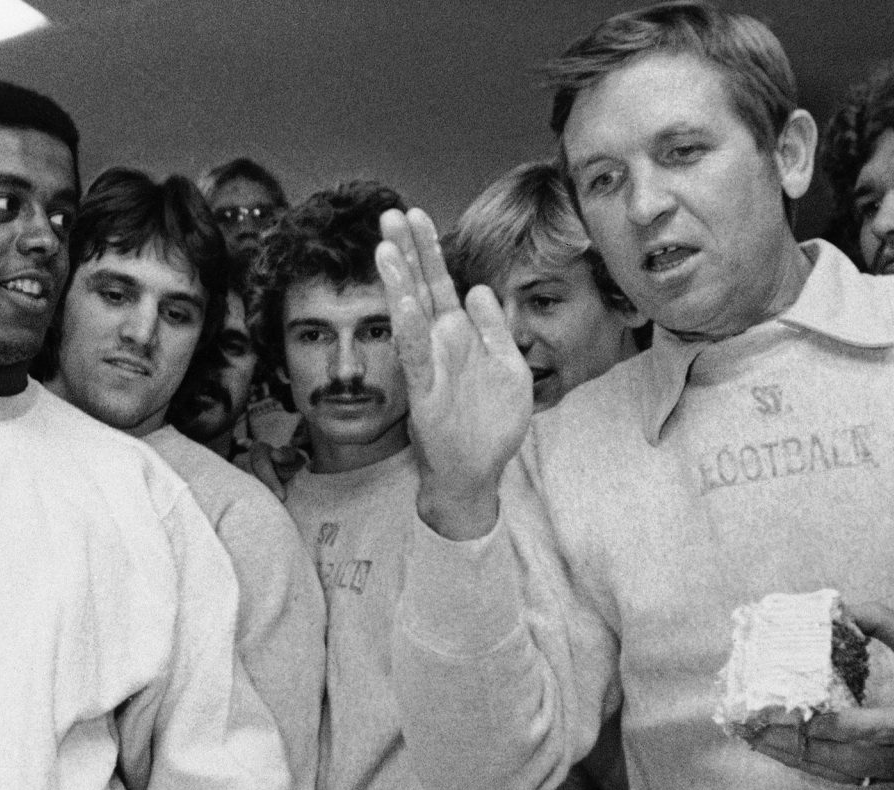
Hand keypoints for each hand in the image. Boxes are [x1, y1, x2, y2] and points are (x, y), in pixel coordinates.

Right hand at [376, 207, 531, 540]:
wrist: (476, 472)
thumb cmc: (490, 422)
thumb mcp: (507, 365)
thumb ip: (493, 326)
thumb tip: (480, 288)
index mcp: (458, 334)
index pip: (439, 282)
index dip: (426, 249)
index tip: (412, 214)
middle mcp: (439, 344)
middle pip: (421, 287)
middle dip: (407, 251)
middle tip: (389, 213)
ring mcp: (430, 366)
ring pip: (411, 315)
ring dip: (399, 281)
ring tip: (386, 247)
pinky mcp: (426, 393)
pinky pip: (416, 356)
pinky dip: (410, 329)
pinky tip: (404, 303)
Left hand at [745, 600, 893, 782]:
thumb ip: (884, 623)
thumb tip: (838, 605)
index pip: (886, 729)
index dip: (841, 726)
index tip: (799, 717)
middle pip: (855, 760)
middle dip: (801, 746)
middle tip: (756, 729)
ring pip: (850, 775)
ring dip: (802, 759)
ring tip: (760, 741)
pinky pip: (856, 779)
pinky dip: (820, 766)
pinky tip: (789, 753)